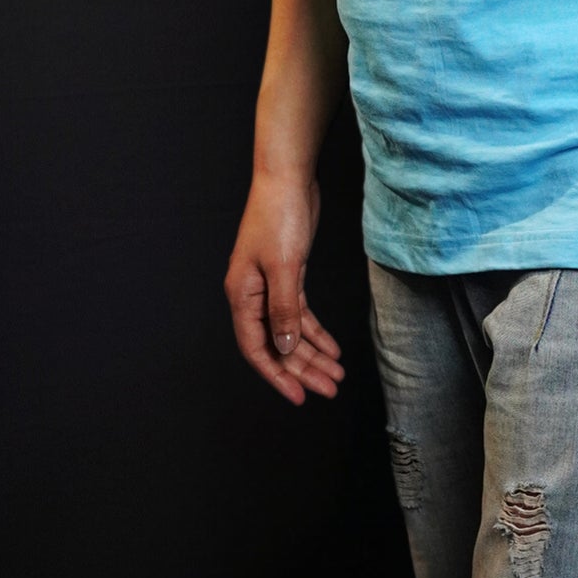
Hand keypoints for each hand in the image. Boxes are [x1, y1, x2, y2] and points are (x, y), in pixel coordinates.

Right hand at [223, 169, 344, 405]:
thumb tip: (283, 347)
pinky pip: (301, 315)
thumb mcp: (284, 267)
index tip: (298, 397)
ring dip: (313, 354)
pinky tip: (332, 349)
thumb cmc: (278, 217)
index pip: (256, 348)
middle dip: (303, 369)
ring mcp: (270, 287)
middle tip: (329, 389)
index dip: (276, 375)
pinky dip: (316, 333)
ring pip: (291, 332)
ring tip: (336, 375)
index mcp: (242, 295)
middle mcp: (252, 295)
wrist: (287, 180)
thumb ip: (283, 310)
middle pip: (277, 344)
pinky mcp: (288, 277)